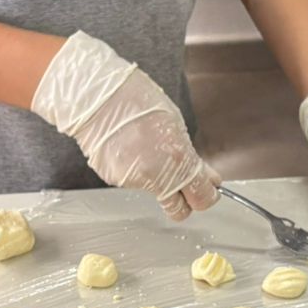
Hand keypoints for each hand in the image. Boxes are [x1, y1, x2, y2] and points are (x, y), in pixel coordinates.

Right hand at [32, 31, 217, 219]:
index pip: (202, 198)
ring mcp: (134, 182)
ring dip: (155, 178)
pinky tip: (129, 148)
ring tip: (145, 148)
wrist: (99, 98)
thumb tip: (206, 176)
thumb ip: (190, 158)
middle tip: (184, 185)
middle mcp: (157, 177)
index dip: (207, 196)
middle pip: (179, 210)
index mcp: (179, 160)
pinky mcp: (115, 181)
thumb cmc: (138, 101)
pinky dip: (135, 170)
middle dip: (185, 201)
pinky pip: (133, 181)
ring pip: (154, 192)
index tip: (208, 191)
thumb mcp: (176, 127)